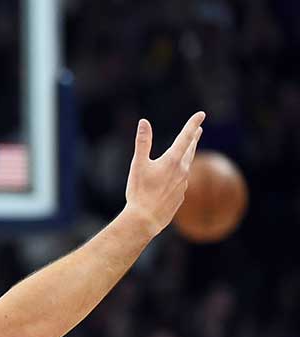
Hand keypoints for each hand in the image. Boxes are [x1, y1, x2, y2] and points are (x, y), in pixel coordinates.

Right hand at [123, 111, 205, 235]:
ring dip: (187, 156)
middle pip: (190, 150)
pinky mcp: (180, 196)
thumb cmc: (140, 191)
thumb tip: (144, 122)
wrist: (146, 219)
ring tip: (186, 152)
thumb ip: (143, 142)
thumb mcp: (138, 164)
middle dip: (193, 138)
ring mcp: (183, 184)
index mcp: (172, 160)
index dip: (193, 124)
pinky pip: (181, 181)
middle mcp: (182, 171)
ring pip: (187, 166)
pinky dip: (179, 175)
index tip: (201, 114)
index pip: (185, 137)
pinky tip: (173, 179)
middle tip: (198, 130)